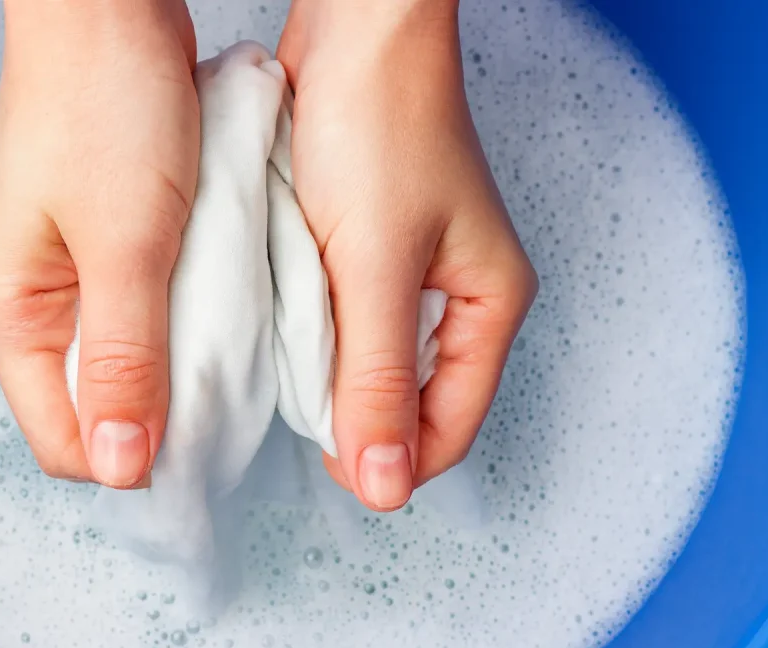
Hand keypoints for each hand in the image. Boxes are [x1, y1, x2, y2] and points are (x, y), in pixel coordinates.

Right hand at [0, 0, 197, 487]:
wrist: (110, 9)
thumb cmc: (108, 106)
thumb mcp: (127, 244)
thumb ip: (124, 357)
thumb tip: (122, 465)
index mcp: (15, 310)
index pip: (62, 438)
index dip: (128, 456)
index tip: (200, 445)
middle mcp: (32, 301)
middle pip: (91, 403)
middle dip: (157, 411)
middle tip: (226, 391)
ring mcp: (65, 270)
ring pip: (121, 357)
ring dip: (174, 362)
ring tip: (228, 345)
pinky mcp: (101, 240)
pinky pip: (140, 309)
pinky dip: (180, 318)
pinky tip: (219, 304)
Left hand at [277, 0, 537, 510]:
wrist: (352, 30)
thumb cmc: (381, 125)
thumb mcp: (376, 264)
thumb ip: (376, 377)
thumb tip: (385, 483)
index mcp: (489, 306)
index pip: (449, 426)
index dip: (391, 457)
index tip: (326, 461)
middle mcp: (456, 299)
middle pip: (408, 399)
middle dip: (354, 411)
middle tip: (294, 395)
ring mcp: (411, 276)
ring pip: (367, 361)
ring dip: (325, 368)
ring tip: (284, 353)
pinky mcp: (367, 253)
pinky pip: (340, 318)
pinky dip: (308, 328)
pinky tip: (278, 318)